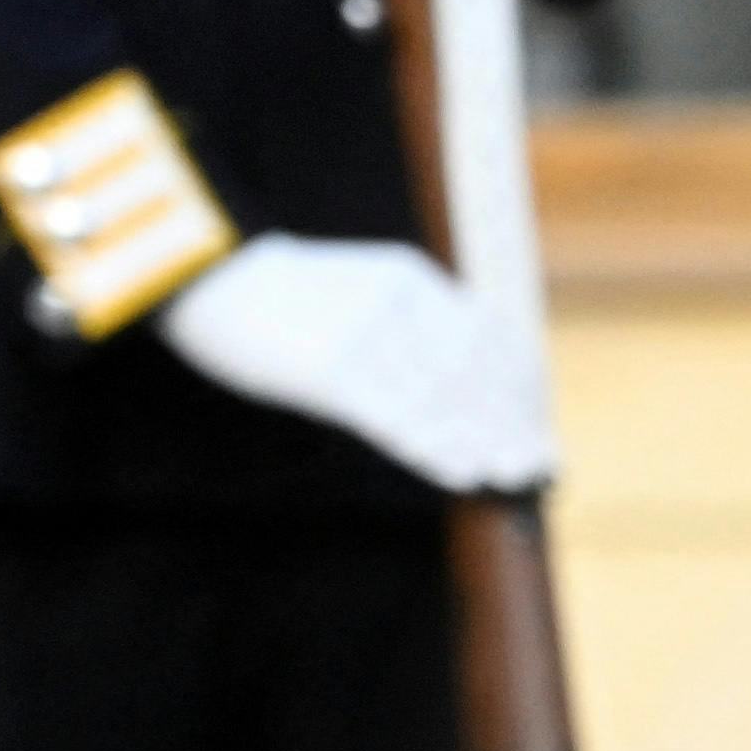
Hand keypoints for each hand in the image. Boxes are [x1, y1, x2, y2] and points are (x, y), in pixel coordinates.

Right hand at [146, 232, 554, 492]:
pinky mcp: (328, 369)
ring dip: (483, 441)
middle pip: (473, 372)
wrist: (209, 275)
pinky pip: (394, 416)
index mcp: (414, 280)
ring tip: (513, 475)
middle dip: (511, 422)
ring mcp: (364, 336)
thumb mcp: (364, 291)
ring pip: (440, 399)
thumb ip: (413, 327)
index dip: (519, 388)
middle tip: (541, 465)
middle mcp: (398, 304)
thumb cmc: (288, 296)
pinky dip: (435, 446)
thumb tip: (463, 388)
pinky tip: (464, 472)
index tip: (537, 428)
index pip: (488, 339)